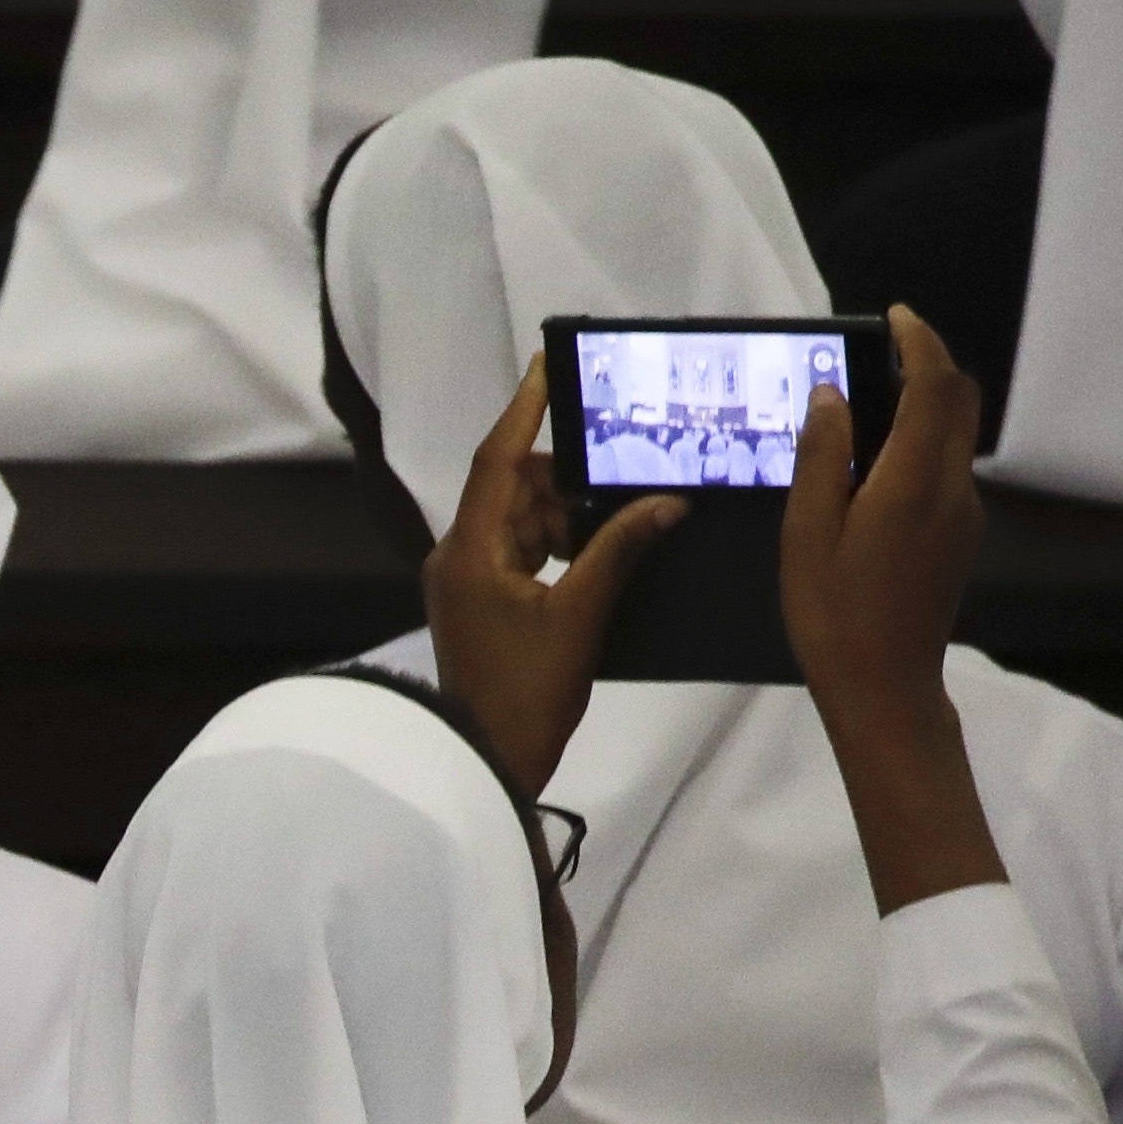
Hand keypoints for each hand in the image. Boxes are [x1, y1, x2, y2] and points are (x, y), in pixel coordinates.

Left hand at [421, 360, 687, 797]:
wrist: (489, 760)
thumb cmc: (526, 692)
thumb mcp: (580, 616)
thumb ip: (619, 550)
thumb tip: (666, 500)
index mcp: (468, 551)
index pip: (496, 461)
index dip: (523, 409)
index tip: (547, 363)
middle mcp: (457, 557)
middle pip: (510, 488)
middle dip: (563, 475)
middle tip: (621, 457)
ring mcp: (466, 582)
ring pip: (519, 520)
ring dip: (565, 512)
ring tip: (623, 505)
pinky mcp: (480, 604)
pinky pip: (520, 552)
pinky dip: (557, 543)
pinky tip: (602, 544)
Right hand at [781, 308, 1005, 912]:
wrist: (886, 687)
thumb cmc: (834, 615)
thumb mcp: (807, 535)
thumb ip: (822, 458)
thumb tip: (831, 395)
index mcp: (912, 480)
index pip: (933, 384)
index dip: (918, 340)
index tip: (893, 316)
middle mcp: (952, 486)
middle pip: (960, 398)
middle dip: (930, 362)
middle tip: (882, 351)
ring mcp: (964, 512)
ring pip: (958, 431)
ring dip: (927, 402)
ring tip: (869, 405)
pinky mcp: (962, 534)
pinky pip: (949, 465)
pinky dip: (924, 439)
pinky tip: (879, 462)